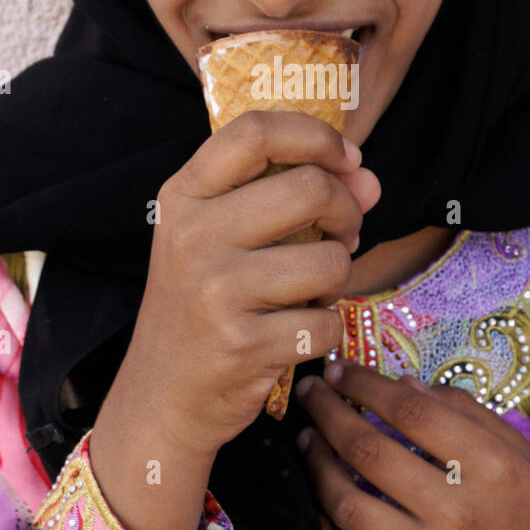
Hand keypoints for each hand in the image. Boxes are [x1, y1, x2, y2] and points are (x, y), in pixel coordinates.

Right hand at [108, 109, 379, 459]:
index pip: (254, 131)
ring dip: (338, 277)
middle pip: (310, 188)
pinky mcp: (243, 344)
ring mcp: (216, 291)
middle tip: (341, 235)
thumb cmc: (199, 307)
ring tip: (312, 291)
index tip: (345, 158)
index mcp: (184, 197)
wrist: (160, 398)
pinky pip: (327, 322)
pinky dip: (326, 329)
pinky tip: (298, 333)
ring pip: (330, 260)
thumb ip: (290, 199)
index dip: (314, 135)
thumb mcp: (221, 240)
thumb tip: (368, 181)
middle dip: (347, 212)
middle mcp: (194, 236)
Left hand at [295, 364, 529, 529]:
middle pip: (370, 453)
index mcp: (491, 467)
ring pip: (349, 510)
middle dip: (328, 415)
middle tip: (310, 396)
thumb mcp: (517, 451)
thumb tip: (399, 381)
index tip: (337, 370)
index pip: (409, 411)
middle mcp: (461, 513)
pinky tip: (314, 516)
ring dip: (317, 470)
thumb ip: (463, 412)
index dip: (363, 384)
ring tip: (308, 444)